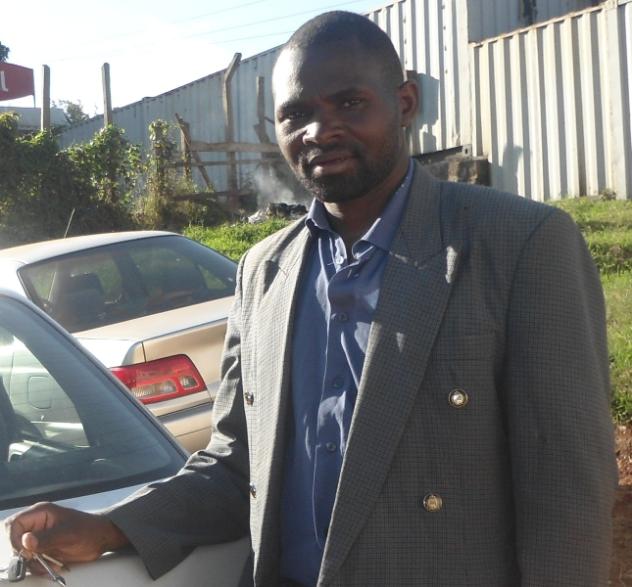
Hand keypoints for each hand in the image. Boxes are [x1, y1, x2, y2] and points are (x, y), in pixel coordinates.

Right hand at [4, 502, 128, 570]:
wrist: (102, 538)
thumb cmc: (89, 529)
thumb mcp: (68, 534)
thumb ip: (46, 538)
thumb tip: (25, 541)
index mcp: (41, 512)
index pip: (14, 524)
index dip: (15, 539)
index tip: (25, 552)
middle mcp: (37, 524)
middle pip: (14, 540)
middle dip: (23, 554)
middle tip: (37, 560)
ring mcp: (39, 537)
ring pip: (22, 554)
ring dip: (33, 563)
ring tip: (51, 564)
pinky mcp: (43, 549)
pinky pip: (31, 561)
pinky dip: (39, 567)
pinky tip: (52, 566)